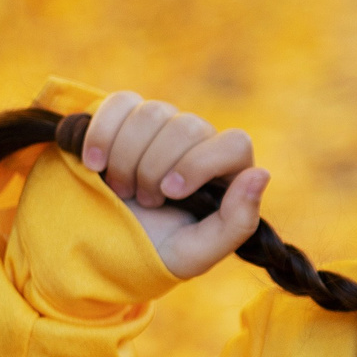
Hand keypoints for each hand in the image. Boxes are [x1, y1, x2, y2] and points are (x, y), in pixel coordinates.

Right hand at [76, 91, 267, 278]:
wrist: (103, 246)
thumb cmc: (157, 251)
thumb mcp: (197, 253)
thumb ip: (237, 223)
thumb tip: (262, 175)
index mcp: (228, 172)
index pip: (234, 143)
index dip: (200, 163)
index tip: (171, 192)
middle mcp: (199, 141)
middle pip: (187, 127)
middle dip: (155, 169)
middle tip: (145, 201)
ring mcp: (163, 124)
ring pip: (151, 113)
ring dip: (127, 157)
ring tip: (122, 190)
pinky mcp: (126, 115)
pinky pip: (120, 103)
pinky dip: (102, 133)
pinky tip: (93, 164)